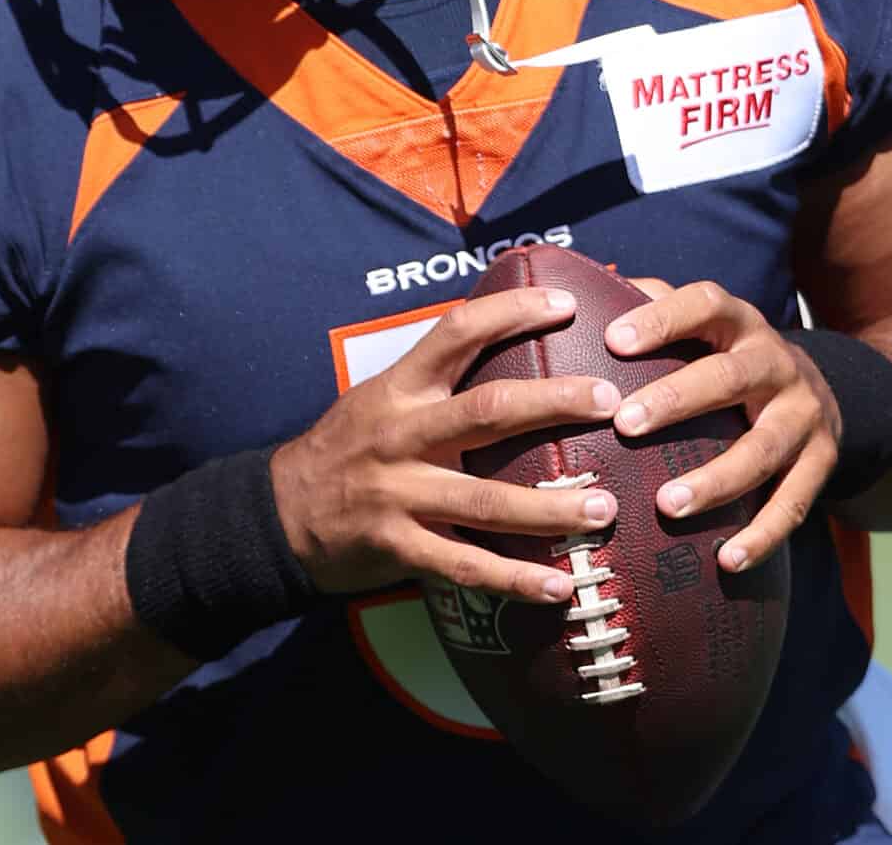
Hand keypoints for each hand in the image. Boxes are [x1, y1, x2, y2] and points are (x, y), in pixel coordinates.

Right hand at [270, 287, 621, 605]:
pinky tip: (559, 586)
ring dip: (550, 506)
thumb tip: (512, 348)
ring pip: (485, 499)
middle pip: (487, 411)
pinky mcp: (397, 545)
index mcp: (399, 388)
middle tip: (610, 401)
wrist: (280, 513)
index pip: (457, 332)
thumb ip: (436, 380)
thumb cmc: (348, 448)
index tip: (565, 305)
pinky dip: (514, 579)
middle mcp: (400, 434)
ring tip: (603, 509)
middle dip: (554, 404)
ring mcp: (398, 492)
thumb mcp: (380, 397)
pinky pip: (465, 565)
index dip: (512, 312)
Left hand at [604, 279, 841, 573]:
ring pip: (762, 449)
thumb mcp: (702, 325)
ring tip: (665, 505)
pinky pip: (795, 502)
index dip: (661, 319)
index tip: (612, 341)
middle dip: (676, 400)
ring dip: (715, 480)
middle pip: (729, 378)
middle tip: (625, 424)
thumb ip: (650, 307)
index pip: (703, 305)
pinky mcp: (823, 461)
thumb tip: (577, 296)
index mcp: (738, 324)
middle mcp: (776, 363)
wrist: (823, 389)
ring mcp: (804, 414)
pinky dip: (763, 534)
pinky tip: (727, 560)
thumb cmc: (726, 357)